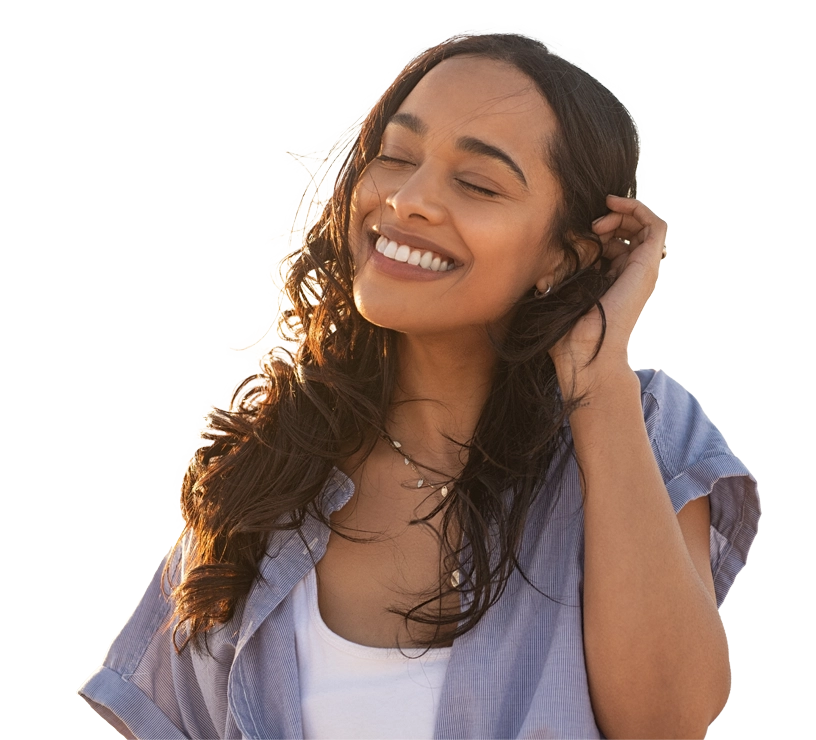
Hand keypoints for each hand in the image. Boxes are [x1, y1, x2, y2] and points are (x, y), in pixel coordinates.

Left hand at [548, 194, 667, 390]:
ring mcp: (641, 270)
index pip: (614, 242)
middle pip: (631, 231)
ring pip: (644, 226)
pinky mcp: (647, 267)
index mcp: (611, 278)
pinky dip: (637, 209)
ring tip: (599, 222)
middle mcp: (630, 273)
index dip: (598, 228)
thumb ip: (561, 267)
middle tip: (591, 225)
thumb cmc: (566, 330)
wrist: (584, 352)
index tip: (578, 231)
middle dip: (611, 218)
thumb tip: (553, 248)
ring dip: (623, 213)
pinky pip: (656, 227)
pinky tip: (613, 206)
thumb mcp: (559, 288)